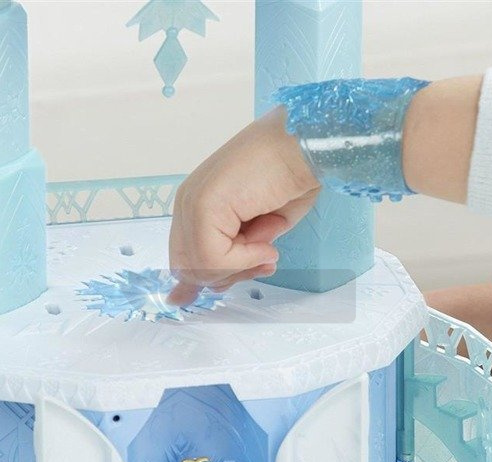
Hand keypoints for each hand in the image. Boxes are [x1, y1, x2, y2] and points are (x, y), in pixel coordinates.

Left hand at [168, 107, 319, 305]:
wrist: (305, 145)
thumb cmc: (291, 177)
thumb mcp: (261, 229)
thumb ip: (236, 255)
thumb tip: (215, 286)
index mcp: (198, 205)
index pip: (186, 258)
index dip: (210, 277)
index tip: (232, 280)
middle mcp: (188, 203)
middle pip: (191, 269)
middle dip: (231, 274)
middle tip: (264, 260)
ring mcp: (192, 204)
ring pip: (200, 268)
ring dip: (242, 266)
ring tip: (268, 240)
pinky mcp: (203, 206)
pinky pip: (213, 259)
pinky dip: (245, 259)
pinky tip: (266, 237)